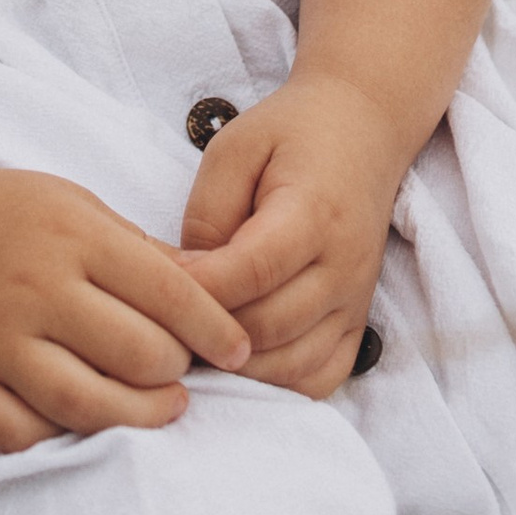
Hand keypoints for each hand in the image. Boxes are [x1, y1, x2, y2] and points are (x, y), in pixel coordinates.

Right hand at [0, 164, 250, 451]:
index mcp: (69, 233)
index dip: (216, 330)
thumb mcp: (67, 204)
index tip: (238, 350)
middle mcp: (33, 286)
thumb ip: (135, 249)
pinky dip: (63, 438)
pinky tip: (84, 422)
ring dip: (139, 417)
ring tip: (158, 407)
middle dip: (177, 374)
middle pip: (141, 357)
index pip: (169, 292)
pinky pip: (26, 435)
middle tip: (182, 375)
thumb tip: (214, 294)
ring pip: (91, 407)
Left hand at [172, 76, 409, 396]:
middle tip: (162, 322)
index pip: (251, 270)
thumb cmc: (291, 134)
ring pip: (292, 365)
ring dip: (237, 365)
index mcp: (313, 213)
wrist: (362, 130)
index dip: (198, 286)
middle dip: (208, 330)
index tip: (153, 283)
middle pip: (268, 326)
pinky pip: (320, 379)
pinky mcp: (361, 323)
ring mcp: (357, 302)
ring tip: (193, 344)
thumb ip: (208, 212)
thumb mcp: (235, 148)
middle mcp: (343, 267)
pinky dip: (277, 384)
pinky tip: (240, 364)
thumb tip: (186, 279)